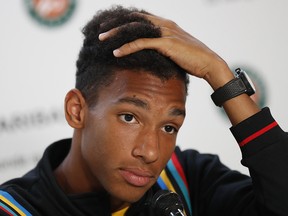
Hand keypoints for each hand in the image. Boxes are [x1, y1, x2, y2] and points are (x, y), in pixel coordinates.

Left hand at [99, 13, 233, 89]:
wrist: (209, 63)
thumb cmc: (193, 58)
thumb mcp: (175, 48)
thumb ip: (162, 44)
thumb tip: (150, 50)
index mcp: (166, 23)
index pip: (140, 17)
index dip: (123, 20)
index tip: (110, 27)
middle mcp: (164, 24)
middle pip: (134, 19)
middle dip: (115, 24)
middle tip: (100, 31)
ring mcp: (166, 32)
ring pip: (135, 28)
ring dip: (116, 34)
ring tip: (101, 39)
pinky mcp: (167, 43)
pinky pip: (143, 43)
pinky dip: (128, 48)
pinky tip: (116, 53)